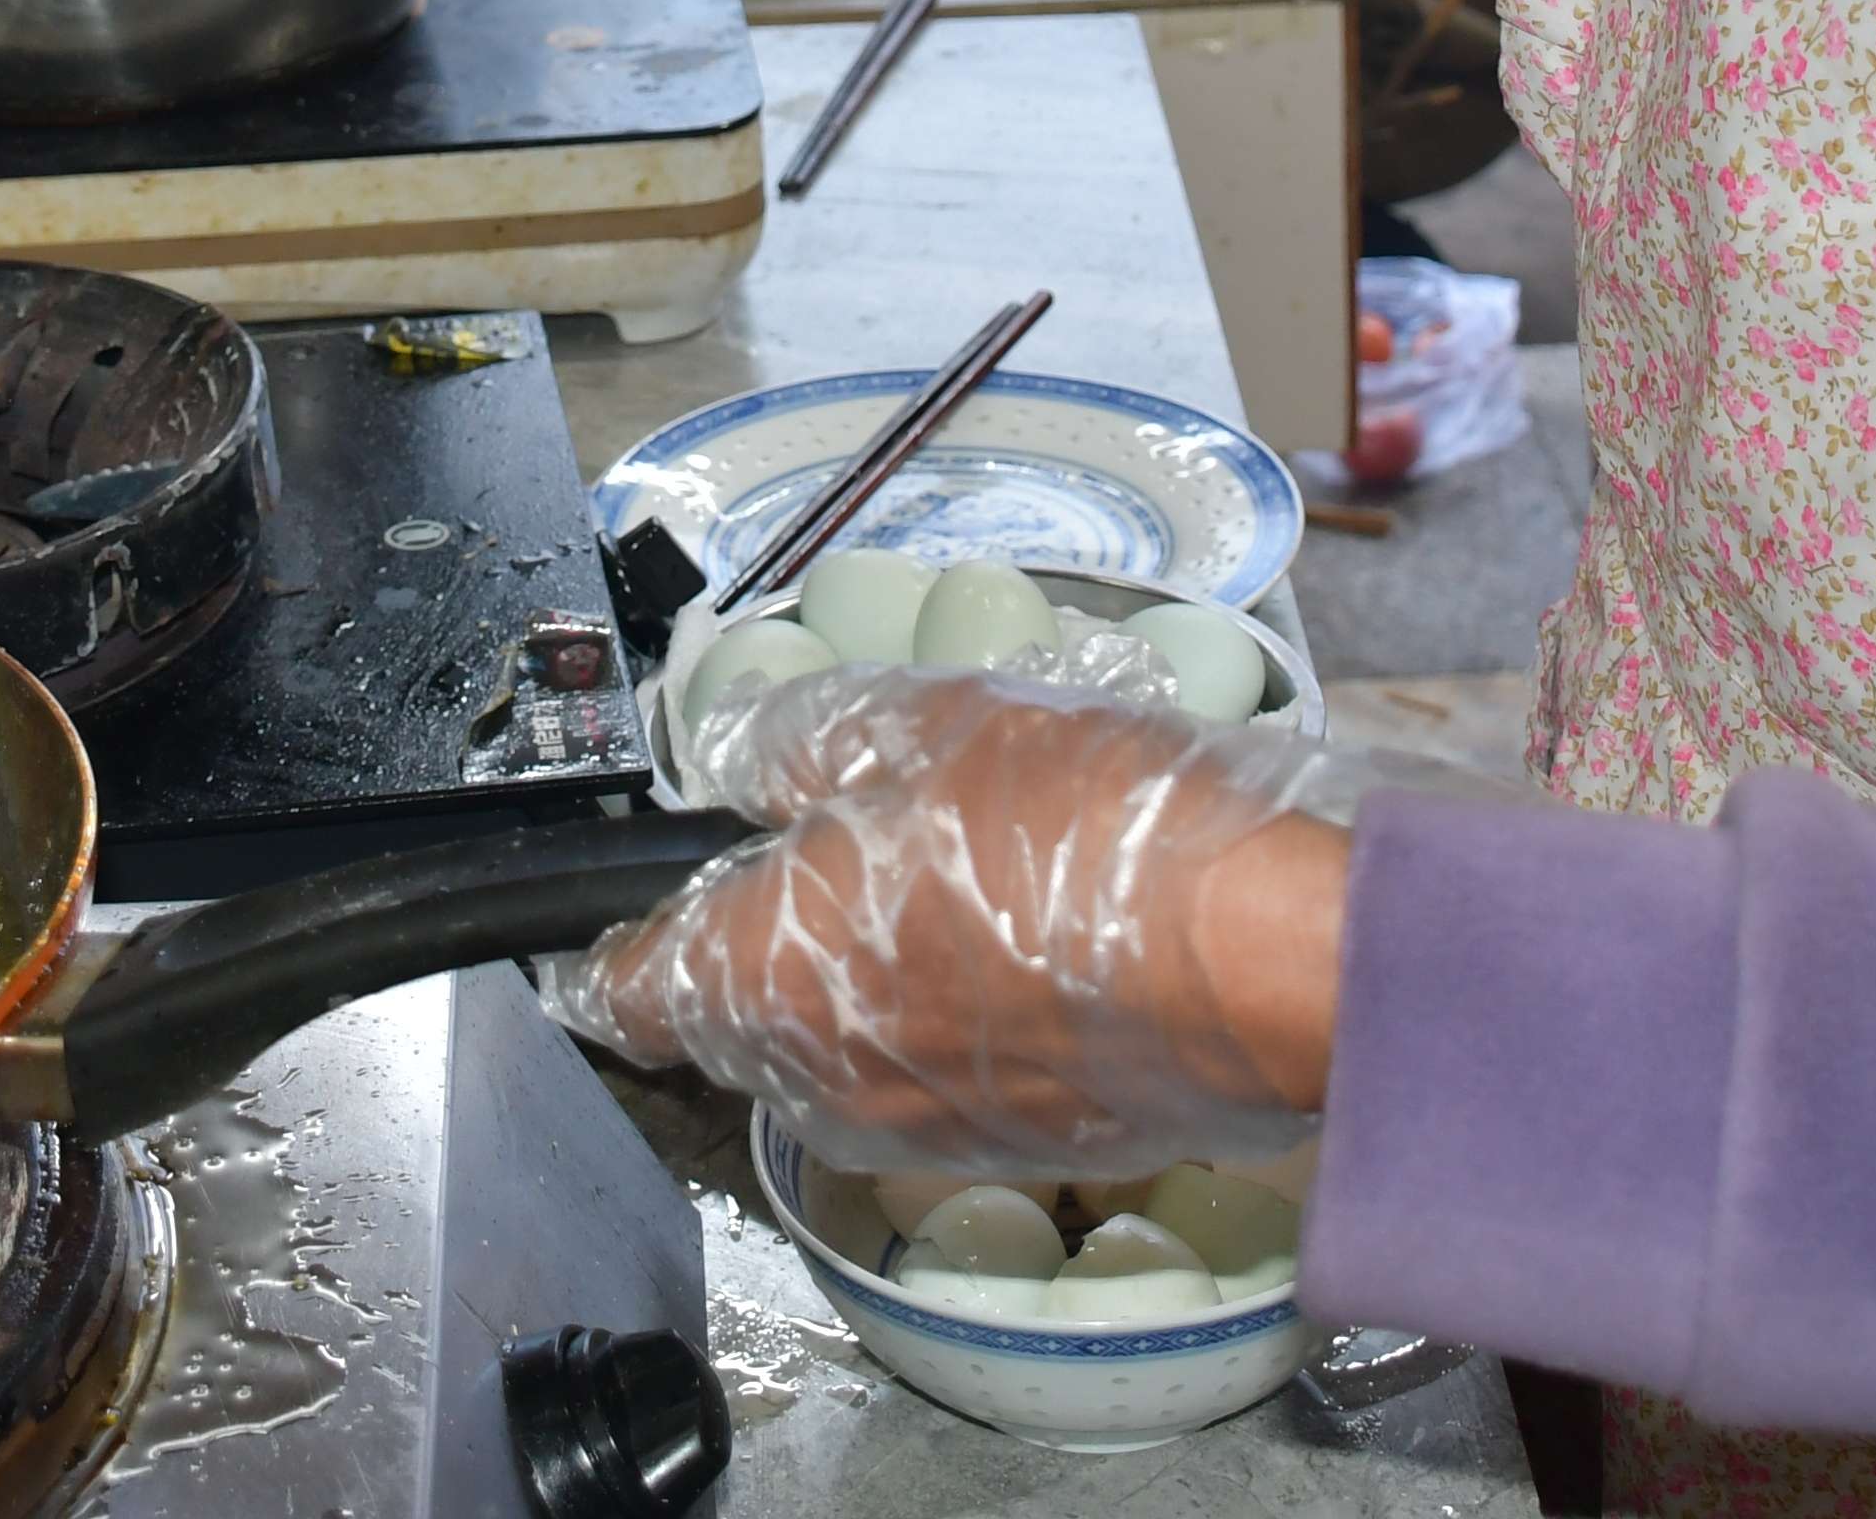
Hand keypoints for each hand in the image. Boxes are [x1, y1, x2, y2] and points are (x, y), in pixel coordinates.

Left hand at [545, 668, 1362, 1178]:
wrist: (1260, 966)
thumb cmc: (1087, 840)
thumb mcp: (922, 726)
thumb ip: (803, 746)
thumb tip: (751, 764)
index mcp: (758, 974)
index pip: (619, 988)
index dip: (614, 933)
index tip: (637, 895)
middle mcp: (814, 1080)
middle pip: (734, 1017)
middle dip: (771, 939)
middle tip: (851, 843)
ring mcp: (915, 1129)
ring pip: (840, 1051)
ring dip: (871, 980)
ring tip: (963, 877)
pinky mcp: (1012, 1150)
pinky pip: (941, 1081)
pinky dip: (961, 1022)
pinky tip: (1034, 940)